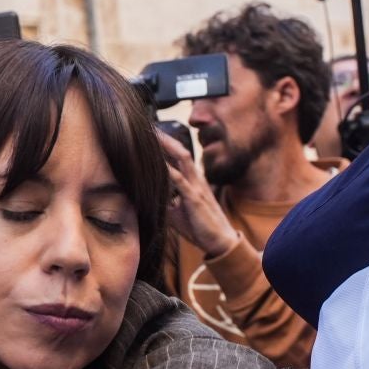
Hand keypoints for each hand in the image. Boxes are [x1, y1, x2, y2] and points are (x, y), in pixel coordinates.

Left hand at [156, 133, 240, 257]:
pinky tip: (156, 162)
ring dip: (167, 145)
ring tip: (152, 135)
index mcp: (193, 181)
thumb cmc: (200, 227)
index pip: (179, 157)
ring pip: (182, 158)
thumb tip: (148, 198)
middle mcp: (196, 179)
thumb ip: (165, 201)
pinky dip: (167, 169)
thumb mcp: (178, 212)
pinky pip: (179, 179)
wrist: (219, 241)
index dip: (166, 145)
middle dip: (165, 138)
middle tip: (149, 127)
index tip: (151, 136)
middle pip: (181, 150)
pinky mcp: (194, 198)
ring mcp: (196, 186)